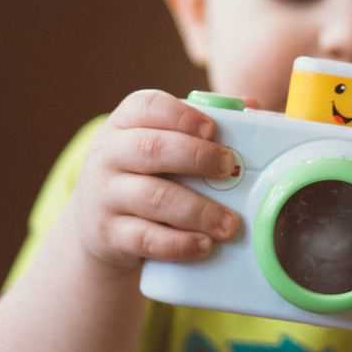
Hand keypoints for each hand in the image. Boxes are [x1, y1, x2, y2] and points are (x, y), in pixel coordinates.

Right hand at [68, 89, 240, 271]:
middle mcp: (109, 154)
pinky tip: (204, 245)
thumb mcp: (161, 143)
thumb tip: (253, 106)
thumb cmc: (145, 172)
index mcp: (124, 123)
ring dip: (198, 210)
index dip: (181, 115)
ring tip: (230, 223)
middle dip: (197, 158)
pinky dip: (179, 243)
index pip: (146, 106)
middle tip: (229, 169)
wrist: (97, 222)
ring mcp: (105, 195)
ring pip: (153, 197)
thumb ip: (200, 126)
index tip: (212, 129)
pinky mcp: (108, 234)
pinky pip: (145, 238)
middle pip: (152, 149)